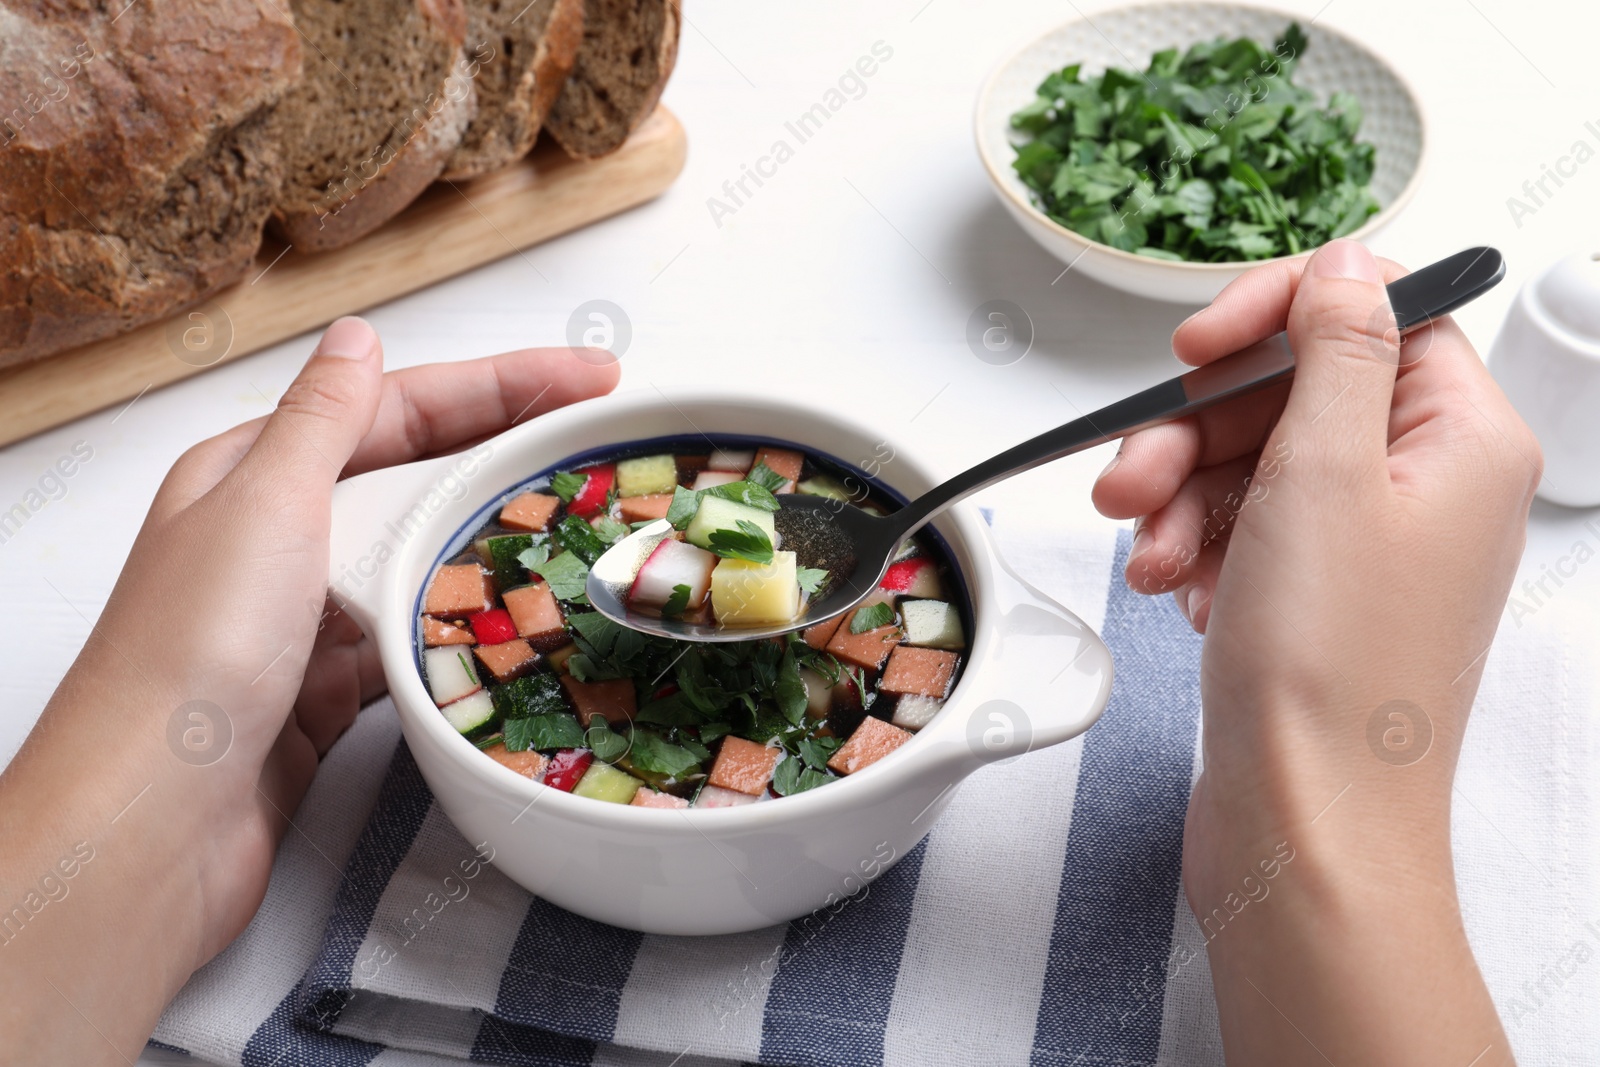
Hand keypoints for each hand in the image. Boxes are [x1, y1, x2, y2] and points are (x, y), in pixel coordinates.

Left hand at [0, 319, 617, 1063]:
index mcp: (254, 472)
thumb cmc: (194, 651)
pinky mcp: (328, 691)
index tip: (588, 378)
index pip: (400, 406)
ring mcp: (305, 618)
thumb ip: (324, 418)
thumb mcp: (266, 502)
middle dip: (508, 450)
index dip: (501, 385)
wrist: (155, 821)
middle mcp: (277, 537)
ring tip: (578, 523)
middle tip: (600, 436)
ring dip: (492, 538)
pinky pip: (414, 640)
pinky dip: (464, 626)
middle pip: (416, 474)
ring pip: (420, 557)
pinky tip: (517, 621)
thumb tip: (359, 335)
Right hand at [1094, 241, 1537, 1065]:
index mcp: (1461, 439)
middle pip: (1296, 393)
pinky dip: (1197, 546)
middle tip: (1131, 476)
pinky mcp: (1319, 595)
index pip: (1376, 311)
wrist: (1309, 825)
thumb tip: (1348, 261)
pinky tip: (1173, 588)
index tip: (1195, 348)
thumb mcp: (1325, 471)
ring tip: (1145, 551)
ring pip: (1255, 463)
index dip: (1275, 315)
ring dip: (1181, 495)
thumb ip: (1339, 346)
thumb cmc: (1333, 674)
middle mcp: (1426, 485)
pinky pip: (1245, 529)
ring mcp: (1370, 544)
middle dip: (1196, 428)